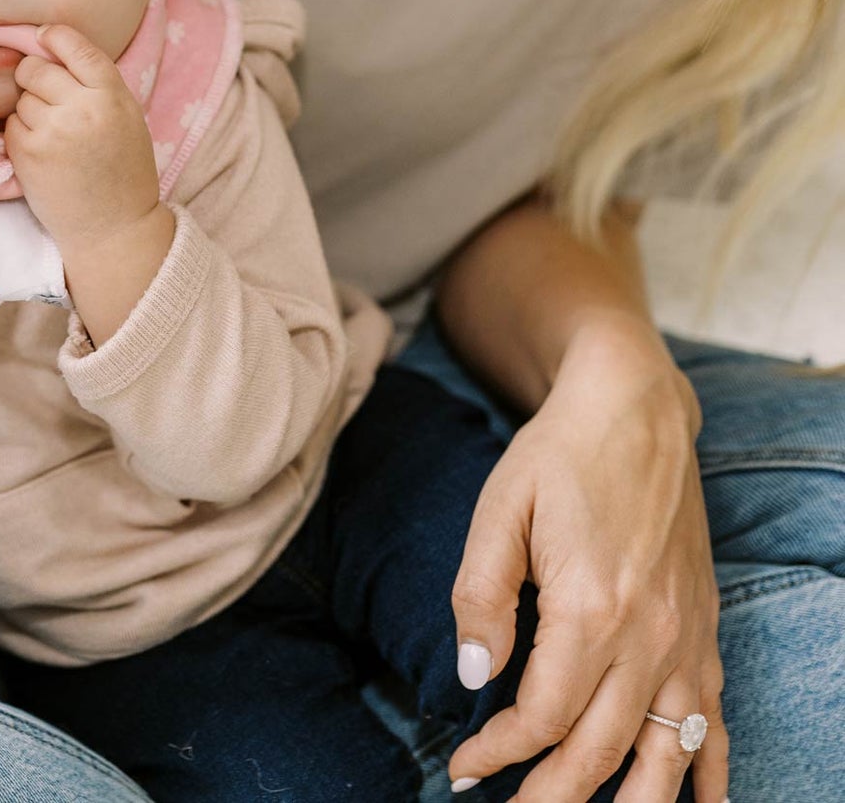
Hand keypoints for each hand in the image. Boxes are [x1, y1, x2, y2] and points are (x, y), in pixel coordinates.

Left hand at [5, 24, 160, 246]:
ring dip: (29, 110)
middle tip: (49, 100)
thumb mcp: (128, 118)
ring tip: (55, 136)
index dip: (55, 37)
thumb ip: (98, 84)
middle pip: (36, 68)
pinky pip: (11, 124)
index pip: (77, 48)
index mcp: (113, 96)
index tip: (43, 35)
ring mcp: (52, 131)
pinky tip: (43, 153)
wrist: (113, 228)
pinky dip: (21, 134)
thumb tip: (54, 48)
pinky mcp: (27, 154)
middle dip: (35, 77)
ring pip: (20, 97)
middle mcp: (82, 109)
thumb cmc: (123, 171)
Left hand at [447, 325, 727, 802]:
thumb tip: (471, 676)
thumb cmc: (558, 455)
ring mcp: (686, 640)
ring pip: (663, 758)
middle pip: (600, 752)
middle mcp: (649, 638)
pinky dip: (705, 778)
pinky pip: (713, 727)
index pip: (541, 716)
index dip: (498, 752)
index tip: (461, 769)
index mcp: (591, 609)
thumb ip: (481, 595)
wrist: (634, 410)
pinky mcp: (705, 633)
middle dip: (550, 798)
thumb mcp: (500, 509)